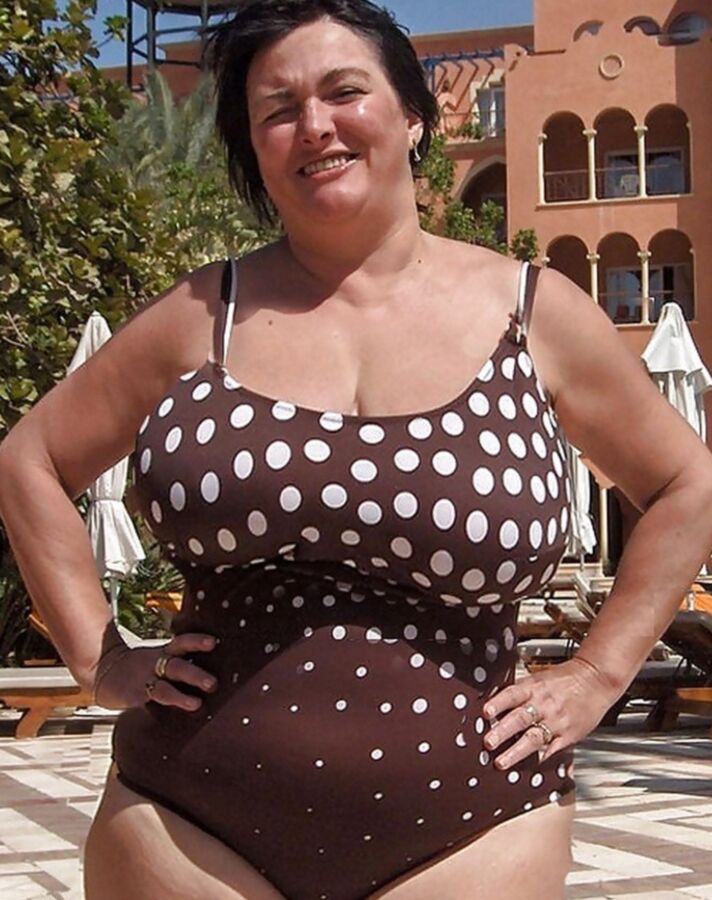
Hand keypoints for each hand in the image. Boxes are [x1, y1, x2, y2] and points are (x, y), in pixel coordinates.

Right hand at [92, 633, 218, 711]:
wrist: (104, 672)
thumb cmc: (142, 666)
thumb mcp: (160, 656)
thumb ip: (181, 661)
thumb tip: (215, 667)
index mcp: (164, 653)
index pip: (182, 643)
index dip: (197, 642)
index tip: (214, 642)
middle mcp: (155, 666)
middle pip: (176, 667)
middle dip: (194, 675)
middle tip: (213, 683)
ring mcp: (144, 683)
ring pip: (163, 690)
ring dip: (179, 697)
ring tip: (196, 704)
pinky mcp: (135, 700)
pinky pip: (146, 708)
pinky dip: (156, 714)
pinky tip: (168, 724)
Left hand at [481, 656, 620, 768]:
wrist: (595, 679)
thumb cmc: (564, 679)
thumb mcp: (539, 678)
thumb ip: (519, 693)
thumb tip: (493, 704)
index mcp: (533, 687)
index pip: (512, 694)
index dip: (498, 703)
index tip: (485, 712)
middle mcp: (543, 704)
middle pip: (520, 718)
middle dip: (502, 732)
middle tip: (488, 743)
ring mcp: (556, 721)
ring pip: (534, 737)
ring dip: (516, 751)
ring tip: (502, 762)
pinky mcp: (569, 735)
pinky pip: (554, 749)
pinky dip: (542, 759)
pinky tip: (531, 767)